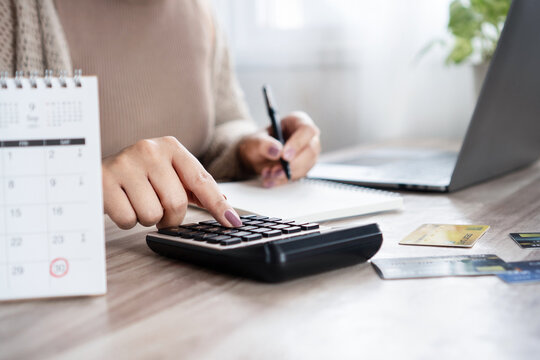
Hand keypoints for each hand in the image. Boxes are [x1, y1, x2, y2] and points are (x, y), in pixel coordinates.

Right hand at [102, 136, 242, 228]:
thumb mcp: (167, 172)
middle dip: (170, 218)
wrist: (93, 169)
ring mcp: (125, 164)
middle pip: (176, 203)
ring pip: (152, 215)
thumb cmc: (137, 175)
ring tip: (136, 202)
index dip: (218, 206)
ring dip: (146, 218)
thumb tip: (225, 204)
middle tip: (159, 212)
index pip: (201, 181)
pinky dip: (126, 220)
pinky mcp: (104, 181)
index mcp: (171, 147)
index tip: (232, 223)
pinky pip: (128, 219)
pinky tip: (121, 204)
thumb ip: (195, 187)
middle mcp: (149, 150)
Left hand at [238, 111, 320, 186]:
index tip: (284, 156)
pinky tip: (271, 179)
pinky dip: (283, 180)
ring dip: (286, 174)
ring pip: (306, 166)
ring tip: (268, 173)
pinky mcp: (304, 167)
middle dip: (293, 163)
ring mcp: (308, 153)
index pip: (307, 130)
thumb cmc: (258, 143)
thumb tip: (277, 151)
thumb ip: (263, 144)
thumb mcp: (254, 141)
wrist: (255, 156)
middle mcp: (307, 137)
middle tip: (275, 170)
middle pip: (311, 150)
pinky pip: (299, 176)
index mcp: (297, 121)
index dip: (297, 143)